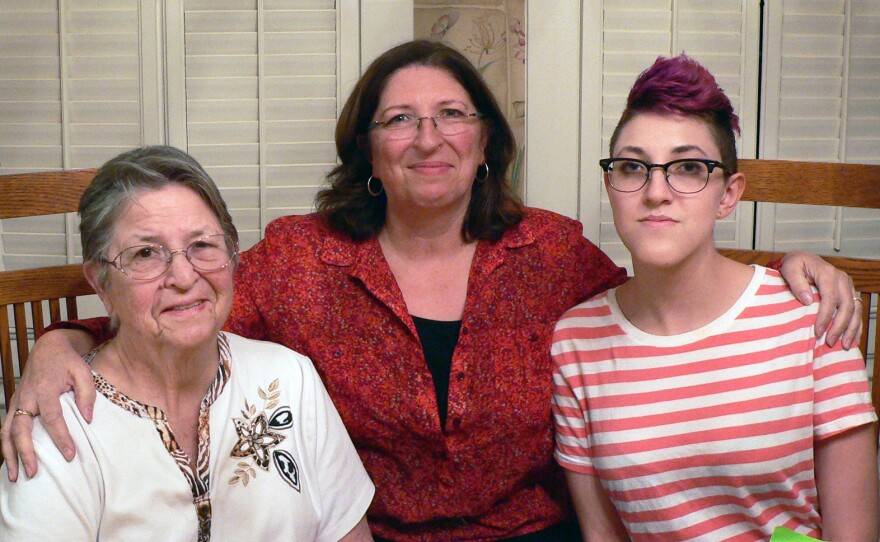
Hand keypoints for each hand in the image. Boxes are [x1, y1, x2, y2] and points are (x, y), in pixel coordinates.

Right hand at [1, 329, 96, 480]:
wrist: (48, 348)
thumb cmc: (68, 362)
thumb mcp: (83, 372)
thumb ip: (87, 394)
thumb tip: (88, 419)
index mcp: (45, 389)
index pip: (52, 418)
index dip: (61, 437)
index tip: (70, 455)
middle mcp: (26, 397)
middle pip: (21, 429)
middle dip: (25, 452)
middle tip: (33, 472)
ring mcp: (16, 402)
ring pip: (6, 432)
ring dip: (9, 454)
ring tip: (14, 476)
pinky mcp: (13, 405)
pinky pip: (5, 428)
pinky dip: (6, 446)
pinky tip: (11, 462)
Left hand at [779, 250, 860, 348]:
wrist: (803, 259)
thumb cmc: (795, 264)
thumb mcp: (790, 269)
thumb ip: (797, 283)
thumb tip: (807, 300)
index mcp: (828, 273)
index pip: (830, 298)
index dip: (825, 316)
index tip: (817, 331)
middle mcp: (842, 279)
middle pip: (846, 306)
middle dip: (839, 326)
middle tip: (829, 342)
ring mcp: (848, 286)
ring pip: (855, 310)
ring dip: (851, 329)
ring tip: (844, 345)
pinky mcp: (849, 292)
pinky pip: (857, 310)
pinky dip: (856, 325)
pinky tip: (853, 338)